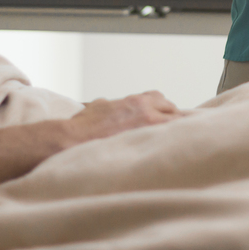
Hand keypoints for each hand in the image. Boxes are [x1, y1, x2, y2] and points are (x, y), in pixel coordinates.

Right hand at [66, 91, 180, 143]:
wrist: (75, 139)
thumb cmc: (84, 124)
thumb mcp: (100, 105)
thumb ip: (112, 105)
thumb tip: (112, 107)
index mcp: (136, 101)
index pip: (160, 98)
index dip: (162, 107)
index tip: (161, 115)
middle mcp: (146, 112)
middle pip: (172, 110)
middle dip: (170, 118)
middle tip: (167, 130)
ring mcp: (147, 128)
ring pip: (173, 125)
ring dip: (172, 131)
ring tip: (169, 141)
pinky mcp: (144, 144)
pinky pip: (164, 142)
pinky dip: (166, 144)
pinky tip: (164, 151)